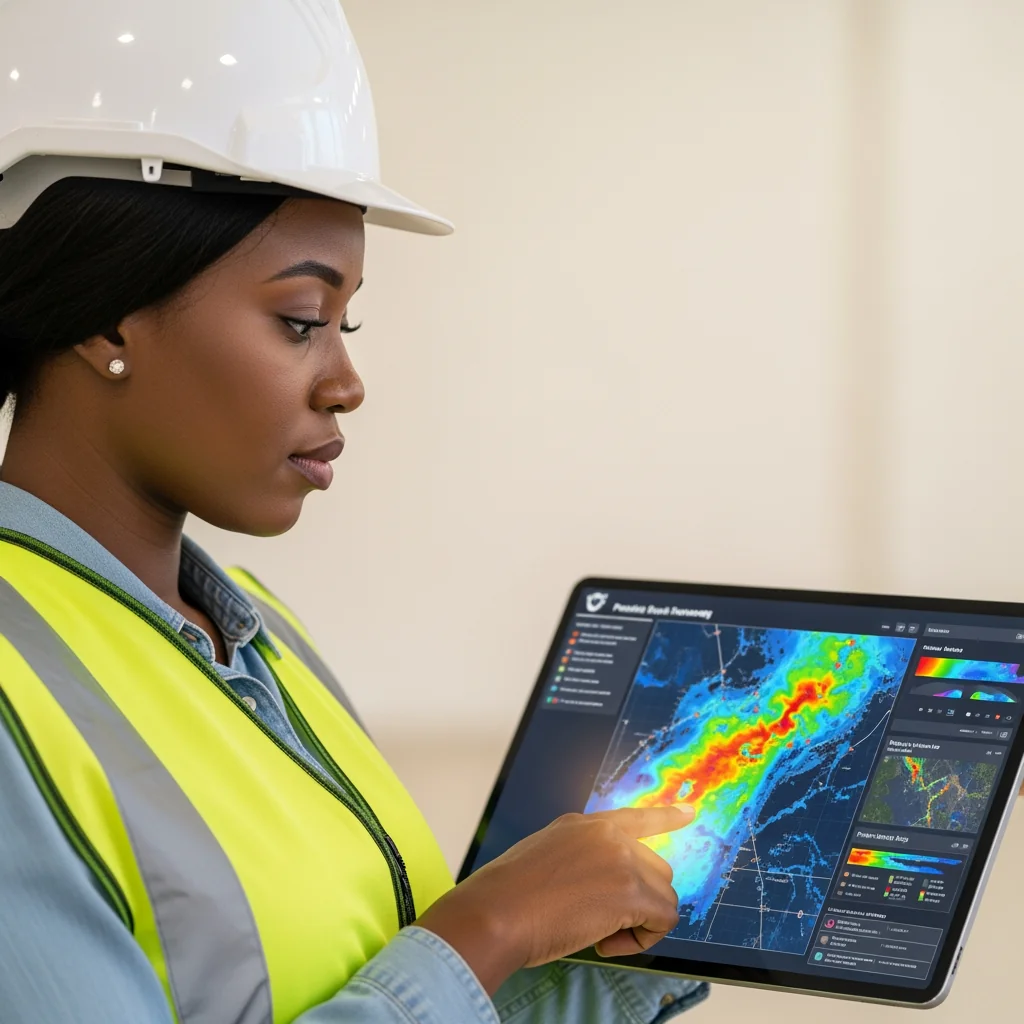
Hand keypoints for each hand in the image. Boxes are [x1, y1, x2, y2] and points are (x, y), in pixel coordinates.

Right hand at [416, 805, 693, 994]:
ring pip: (664, 895)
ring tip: (601, 937)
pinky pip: (663, 920)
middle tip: (605, 927)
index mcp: (582, 825)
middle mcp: (606, 834)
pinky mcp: (630, 890)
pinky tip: (607, 944)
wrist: (495, 912)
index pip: (634, 817)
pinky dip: (642, 940)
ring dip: (641, 924)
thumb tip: (600, 889)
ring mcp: (621, 858)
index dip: (666, 817)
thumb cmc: (505, 899)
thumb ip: (576, 860)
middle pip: (656, 868)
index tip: (689, 811)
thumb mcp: (542, 859)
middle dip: (641, 902)